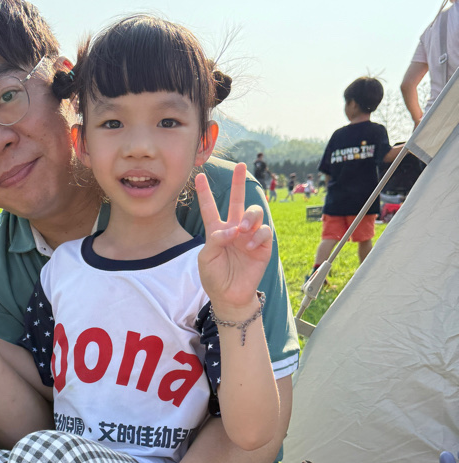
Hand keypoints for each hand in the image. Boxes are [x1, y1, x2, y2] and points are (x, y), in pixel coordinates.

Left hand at [195, 162, 272, 314]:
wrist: (229, 296)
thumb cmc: (215, 277)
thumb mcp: (206, 258)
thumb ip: (215, 240)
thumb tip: (233, 229)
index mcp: (217, 231)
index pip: (210, 208)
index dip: (205, 193)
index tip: (199, 177)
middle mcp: (234, 229)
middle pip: (237, 202)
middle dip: (239, 183)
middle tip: (241, 166)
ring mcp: (249, 237)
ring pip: (253, 213)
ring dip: (249, 217)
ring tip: (242, 230)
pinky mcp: (262, 246)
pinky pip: (264, 232)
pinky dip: (257, 236)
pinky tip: (249, 246)